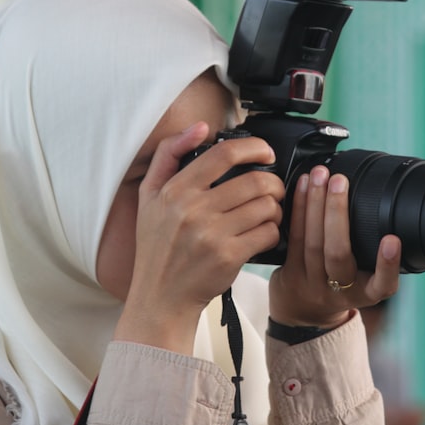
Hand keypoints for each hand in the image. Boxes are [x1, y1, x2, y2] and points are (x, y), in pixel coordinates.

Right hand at [116, 122, 284, 351]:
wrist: (160, 297)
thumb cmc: (157, 246)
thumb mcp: (149, 196)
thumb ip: (168, 154)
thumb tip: (199, 127)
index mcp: (175, 189)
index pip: (224, 154)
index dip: (254, 147)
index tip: (265, 153)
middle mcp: (192, 209)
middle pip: (255, 180)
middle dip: (274, 183)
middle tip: (274, 189)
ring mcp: (211, 234)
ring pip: (266, 206)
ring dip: (275, 208)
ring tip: (268, 213)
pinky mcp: (228, 256)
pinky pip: (267, 233)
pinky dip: (273, 231)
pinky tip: (264, 234)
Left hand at [269, 165, 400, 328]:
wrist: (303, 315)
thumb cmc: (341, 288)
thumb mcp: (364, 282)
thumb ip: (376, 257)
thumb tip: (384, 205)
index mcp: (366, 294)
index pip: (383, 285)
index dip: (388, 264)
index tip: (392, 239)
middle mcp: (339, 292)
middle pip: (338, 253)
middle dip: (338, 213)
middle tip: (340, 180)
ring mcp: (311, 284)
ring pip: (312, 242)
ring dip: (315, 203)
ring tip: (319, 175)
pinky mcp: (289, 273)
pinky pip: (294, 238)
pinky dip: (298, 208)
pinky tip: (302, 185)